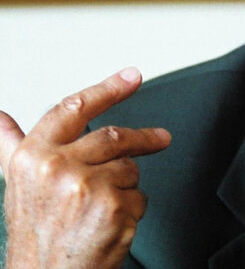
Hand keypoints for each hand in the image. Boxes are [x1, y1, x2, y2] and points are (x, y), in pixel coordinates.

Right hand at [0, 68, 170, 268]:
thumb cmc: (36, 236)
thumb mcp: (19, 185)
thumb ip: (12, 146)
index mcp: (32, 157)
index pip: (74, 109)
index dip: (106, 89)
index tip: (132, 76)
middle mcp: (56, 168)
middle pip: (114, 137)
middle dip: (143, 139)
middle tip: (161, 138)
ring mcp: (87, 187)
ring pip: (129, 169)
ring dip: (126, 187)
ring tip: (101, 211)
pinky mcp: (113, 207)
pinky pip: (140, 196)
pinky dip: (133, 210)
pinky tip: (111, 226)